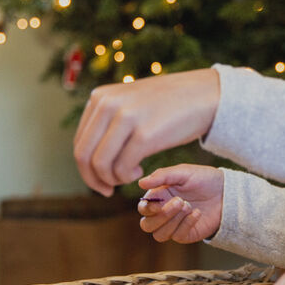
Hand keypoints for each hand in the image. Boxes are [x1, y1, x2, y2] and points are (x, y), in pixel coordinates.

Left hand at [73, 69, 219, 195]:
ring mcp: (126, 118)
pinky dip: (127, 177)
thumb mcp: (129, 102)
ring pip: (100, 164)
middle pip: (84, 155)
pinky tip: (140, 171)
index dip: (86, 168)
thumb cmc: (167, 104)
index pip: (79, 142)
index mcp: (100, 97)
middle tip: (108, 190)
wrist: (204, 95)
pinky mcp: (145, 134)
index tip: (101, 180)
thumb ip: (107, 120)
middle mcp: (108, 104)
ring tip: (128, 177)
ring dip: (112, 180)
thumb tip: (86, 156)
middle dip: (93, 179)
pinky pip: (122, 168)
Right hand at [137, 165, 223, 243]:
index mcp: (159, 197)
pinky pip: (178, 236)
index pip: (143, 209)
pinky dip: (186, 224)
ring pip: (159, 235)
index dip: (147, 208)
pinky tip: (197, 212)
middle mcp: (163, 213)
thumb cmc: (203, 178)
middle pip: (147, 226)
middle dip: (161, 216)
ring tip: (188, 206)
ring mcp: (174, 225)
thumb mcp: (183, 172)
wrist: (225, 191)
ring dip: (173, 221)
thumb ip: (162, 176)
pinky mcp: (186, 234)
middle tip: (180, 202)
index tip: (159, 203)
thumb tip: (140, 183)